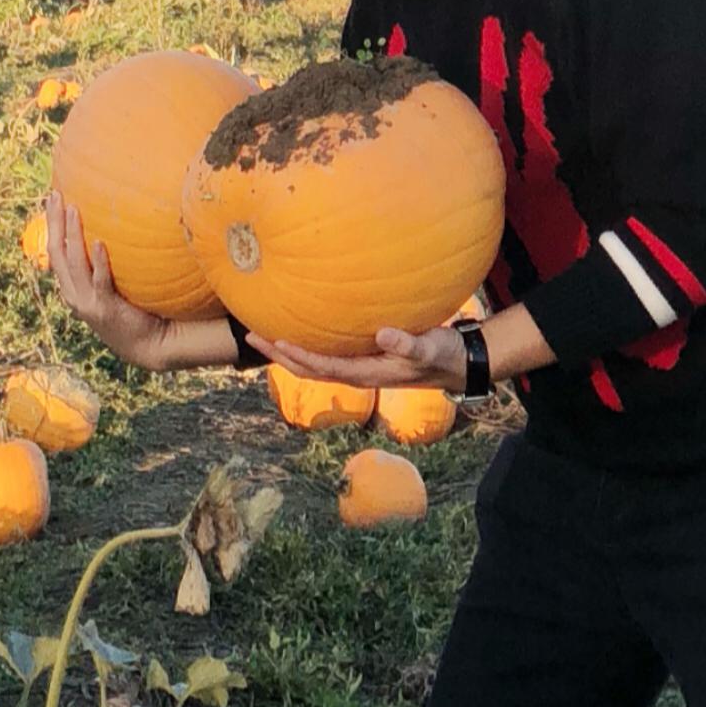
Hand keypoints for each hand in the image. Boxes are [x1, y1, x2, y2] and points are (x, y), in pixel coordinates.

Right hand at [45, 189, 186, 368]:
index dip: (51, 226)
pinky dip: (99, 261)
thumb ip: (105, 266)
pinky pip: (100, 280)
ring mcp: (88, 303)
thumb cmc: (132, 311)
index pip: (54, 252)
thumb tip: (113, 230)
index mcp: (72, 288)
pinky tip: (100, 242)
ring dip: (73, 235)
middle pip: (57, 254)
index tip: (52, 200)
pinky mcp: (106, 308)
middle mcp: (74, 295)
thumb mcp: (111, 288)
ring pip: (74, 264)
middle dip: (54, 223)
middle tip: (55, 196)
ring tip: (74, 210)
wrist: (148, 345)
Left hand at [256, 322, 468, 395]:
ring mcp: (358, 369)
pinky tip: (298, 331)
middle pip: (307, 369)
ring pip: (312, 365)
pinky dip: (305, 348)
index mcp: (366, 374)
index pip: (323, 367)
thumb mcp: (428, 348)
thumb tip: (382, 335)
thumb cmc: (441, 354)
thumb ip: (407, 343)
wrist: (454, 364)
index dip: (298, 355)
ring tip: (262, 334)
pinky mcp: (363, 360)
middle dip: (278, 355)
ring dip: (285, 353)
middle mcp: (357, 374)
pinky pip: (325, 356)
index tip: (275, 341)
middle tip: (250, 335)